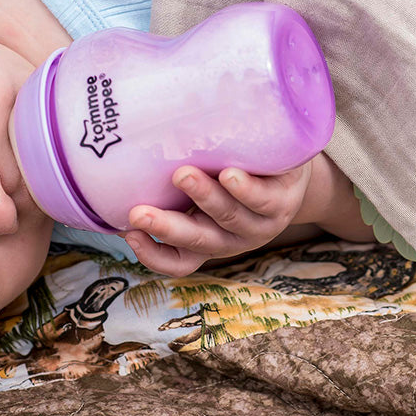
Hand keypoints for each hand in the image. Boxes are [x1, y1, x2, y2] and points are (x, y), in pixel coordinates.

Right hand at [123, 161, 315, 276]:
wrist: (292, 169)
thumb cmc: (237, 172)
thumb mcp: (205, 182)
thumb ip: (175, 181)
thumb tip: (122, 154)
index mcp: (210, 238)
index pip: (179, 261)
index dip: (153, 255)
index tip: (128, 232)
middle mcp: (233, 237)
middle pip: (198, 241)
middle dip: (167, 227)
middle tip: (137, 213)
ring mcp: (261, 222)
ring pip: (230, 217)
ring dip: (205, 198)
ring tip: (182, 176)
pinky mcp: (283, 200)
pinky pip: (263, 199)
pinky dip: (245, 189)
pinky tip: (229, 175)